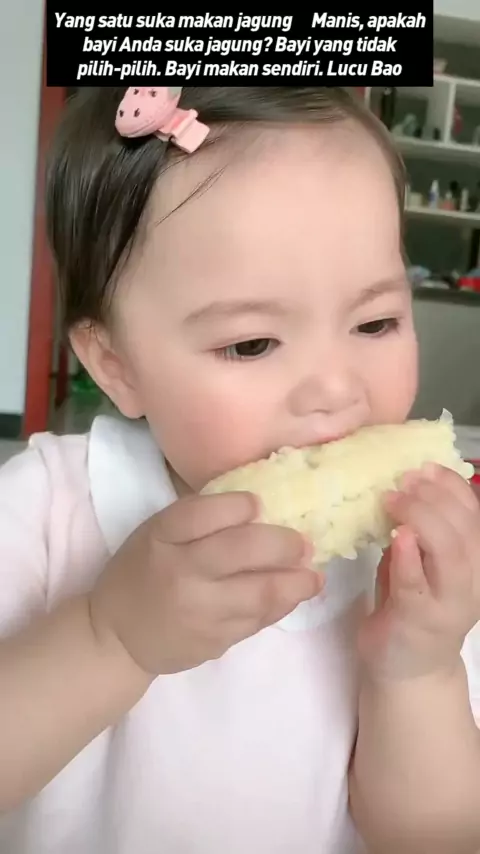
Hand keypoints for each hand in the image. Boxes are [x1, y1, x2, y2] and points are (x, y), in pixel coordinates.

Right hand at [89, 492, 321, 676]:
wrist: (116, 636)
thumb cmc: (142, 572)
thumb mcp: (157, 534)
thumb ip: (199, 519)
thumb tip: (259, 506)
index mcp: (161, 538)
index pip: (202, 513)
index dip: (238, 506)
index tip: (260, 503)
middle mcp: (180, 572)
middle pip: (241, 551)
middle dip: (283, 543)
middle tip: (304, 542)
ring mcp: (200, 611)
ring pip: (260, 592)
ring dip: (296, 582)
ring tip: (313, 574)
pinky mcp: (214, 640)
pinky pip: (258, 619)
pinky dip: (282, 605)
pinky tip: (295, 594)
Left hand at [358, 464, 479, 680]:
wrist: (407, 666)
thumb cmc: (412, 603)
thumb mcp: (421, 559)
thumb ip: (422, 527)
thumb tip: (406, 480)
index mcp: (475, 561)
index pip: (475, 515)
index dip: (453, 486)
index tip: (425, 467)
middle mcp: (471, 582)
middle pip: (466, 530)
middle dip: (435, 497)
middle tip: (402, 480)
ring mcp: (448, 604)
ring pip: (451, 554)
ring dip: (422, 519)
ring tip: (394, 501)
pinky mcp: (418, 621)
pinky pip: (417, 585)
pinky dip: (409, 558)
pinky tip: (397, 537)